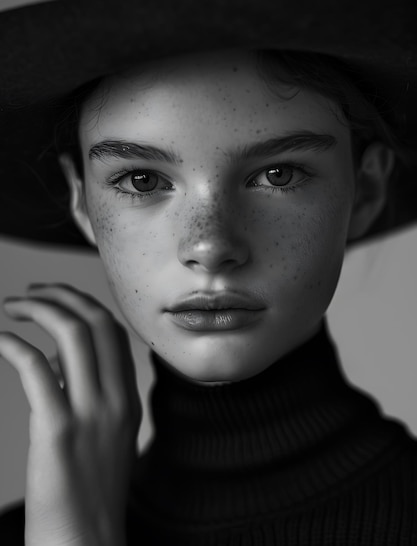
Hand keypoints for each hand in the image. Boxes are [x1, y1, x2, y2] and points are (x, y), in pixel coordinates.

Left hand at [0, 283, 141, 545]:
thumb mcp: (101, 434)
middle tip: (30, 294)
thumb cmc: (87, 493)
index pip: (113, 330)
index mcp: (128, 398)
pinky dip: (14, 344)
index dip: (82, 303)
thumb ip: (83, 390)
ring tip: (15, 306)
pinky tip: (1, 339)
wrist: (86, 544)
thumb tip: (52, 357)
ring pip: (73, 333)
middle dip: (62, 295)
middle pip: (96, 321)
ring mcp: (92, 413)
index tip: (56, 297)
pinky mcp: (59, 430)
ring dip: (40, 309)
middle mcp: (116, 398)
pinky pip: (36, 368)